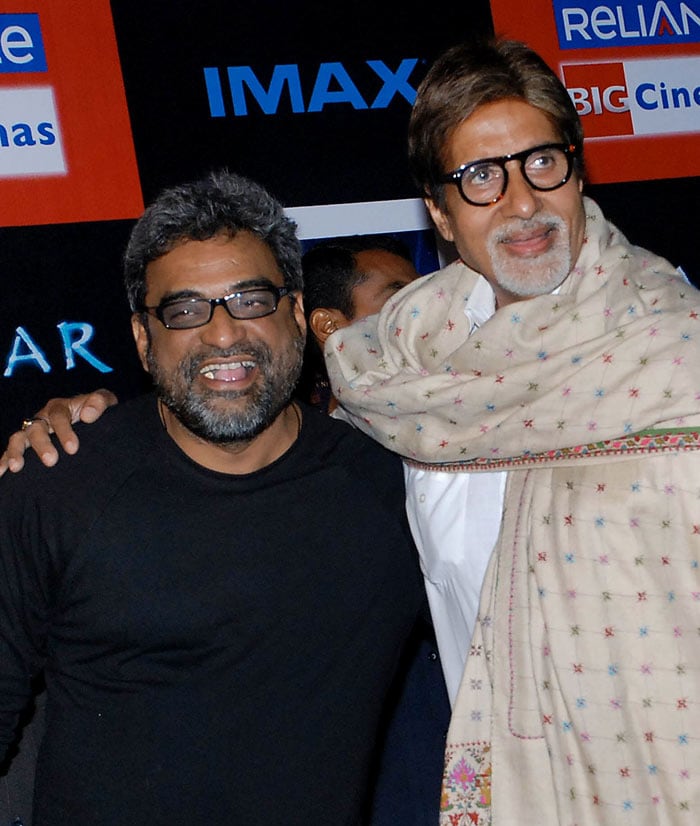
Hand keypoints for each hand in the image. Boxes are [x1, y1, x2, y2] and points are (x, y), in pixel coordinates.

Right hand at [0, 389, 118, 476]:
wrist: (91, 419)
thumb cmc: (96, 411)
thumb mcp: (104, 401)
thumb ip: (100, 401)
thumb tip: (88, 416)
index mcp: (59, 407)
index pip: (59, 417)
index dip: (64, 432)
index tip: (73, 448)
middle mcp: (42, 418)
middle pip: (36, 428)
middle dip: (42, 445)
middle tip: (51, 461)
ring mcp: (32, 432)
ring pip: (19, 439)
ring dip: (16, 452)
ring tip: (16, 468)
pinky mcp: (26, 446)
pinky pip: (10, 452)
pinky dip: (2, 461)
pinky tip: (0, 474)